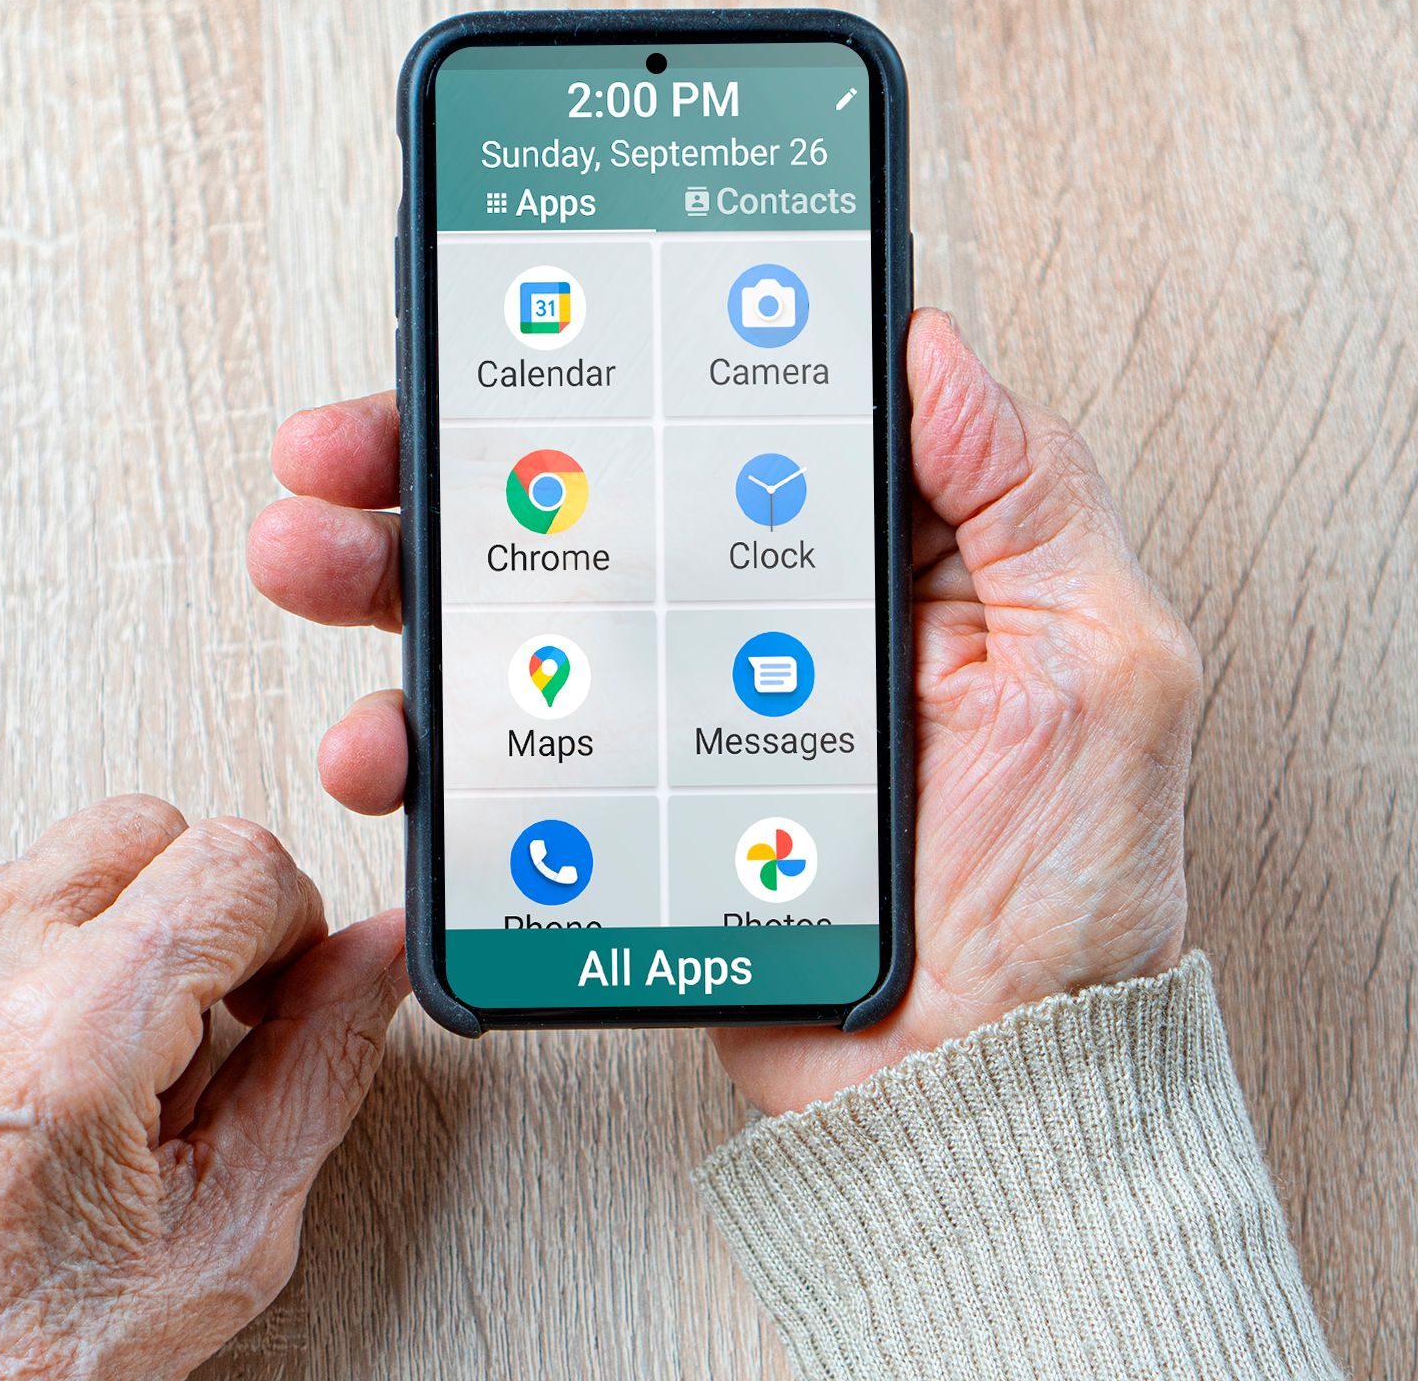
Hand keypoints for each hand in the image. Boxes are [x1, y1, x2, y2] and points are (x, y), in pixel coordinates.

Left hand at [0, 797, 405, 1378]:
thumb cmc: (10, 1354)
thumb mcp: (220, 1235)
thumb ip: (317, 1066)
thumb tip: (375, 954)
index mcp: (72, 1030)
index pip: (236, 859)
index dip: (282, 924)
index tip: (266, 985)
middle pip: (143, 832)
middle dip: (186, 919)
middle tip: (171, 1038)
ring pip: (41, 858)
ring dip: (78, 936)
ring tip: (62, 1068)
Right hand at [251, 311, 1196, 1114]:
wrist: (989, 1098)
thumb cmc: (1074, 894)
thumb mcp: (1109, 667)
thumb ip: (1032, 496)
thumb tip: (932, 342)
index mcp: (866, 559)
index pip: (713, 417)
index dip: (604, 358)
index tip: (506, 317)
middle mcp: (754, 620)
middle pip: (579, 501)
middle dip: (442, 456)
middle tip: (345, 441)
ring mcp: (676, 721)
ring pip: (510, 618)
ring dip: (387, 577)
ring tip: (308, 557)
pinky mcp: (621, 820)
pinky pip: (499, 766)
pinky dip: (412, 748)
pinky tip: (376, 743)